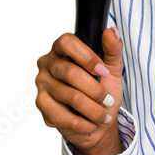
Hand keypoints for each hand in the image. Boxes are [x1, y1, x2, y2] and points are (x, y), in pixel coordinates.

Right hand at [35, 27, 125, 154]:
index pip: (67, 42)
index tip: (104, 72)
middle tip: (108, 100)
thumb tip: (111, 31)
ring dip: (93, 110)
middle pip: (70, 72)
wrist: (98, 121)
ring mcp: (42, 84)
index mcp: (63, 48)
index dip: (87, 58)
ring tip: (103, 115)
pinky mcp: (41, 104)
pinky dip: (83, 123)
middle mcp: (48, 63)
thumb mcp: (113, 68)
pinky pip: (62, 116)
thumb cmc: (103, 90)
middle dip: (95, 90)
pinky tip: (91, 123)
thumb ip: (112, 49)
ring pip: (70, 96)